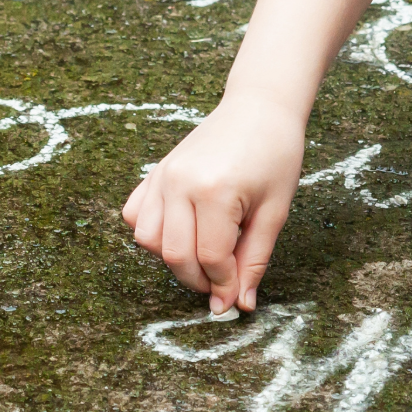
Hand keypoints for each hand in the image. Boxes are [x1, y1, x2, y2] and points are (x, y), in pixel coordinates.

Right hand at [122, 96, 305, 315]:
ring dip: (173, 258)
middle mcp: (180, 182)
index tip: (236, 296)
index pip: (210, 257)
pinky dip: (153, 232)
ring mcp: (162, 175)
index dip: (224, 284)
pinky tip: (183, 230)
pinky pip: (135, 215)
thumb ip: (254, 260)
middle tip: (224, 282)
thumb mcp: (275, 211)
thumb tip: (239, 305)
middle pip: (175, 254)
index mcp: (215, 190)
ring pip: (147, 239)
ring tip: (205, 253)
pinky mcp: (155, 171)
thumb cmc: (276, 154)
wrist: (260, 107)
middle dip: (199, 279)